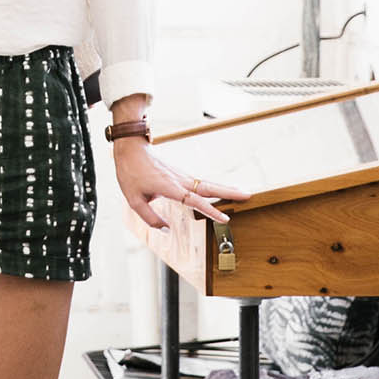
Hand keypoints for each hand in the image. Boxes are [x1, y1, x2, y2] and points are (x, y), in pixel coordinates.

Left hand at [111, 138, 234, 233]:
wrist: (130, 148)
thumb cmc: (130, 173)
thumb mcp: (133, 200)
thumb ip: (150, 217)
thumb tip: (166, 230)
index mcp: (169, 187)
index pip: (194, 200)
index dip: (211, 210)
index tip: (225, 217)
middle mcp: (179, 180)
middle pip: (209, 187)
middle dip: (229, 192)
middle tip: (249, 196)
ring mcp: (181, 176)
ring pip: (207, 184)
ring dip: (225, 188)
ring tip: (243, 194)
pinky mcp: (180, 175)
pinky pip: (200, 183)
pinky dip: (214, 187)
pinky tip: (221, 191)